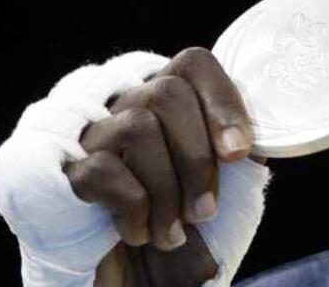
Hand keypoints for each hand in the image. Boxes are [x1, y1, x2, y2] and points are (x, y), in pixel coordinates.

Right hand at [64, 46, 254, 284]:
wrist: (146, 280)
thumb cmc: (190, 227)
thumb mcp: (233, 186)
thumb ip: (242, 147)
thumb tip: (263, 127)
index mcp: (171, 103)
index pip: (193, 63)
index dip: (221, 101)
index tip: (239, 153)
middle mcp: (126, 107)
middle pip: (166, 92)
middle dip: (196, 158)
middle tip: (206, 210)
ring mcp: (91, 137)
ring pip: (137, 126)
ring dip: (166, 188)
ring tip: (173, 230)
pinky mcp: (64, 172)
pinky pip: (103, 168)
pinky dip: (133, 207)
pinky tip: (138, 232)